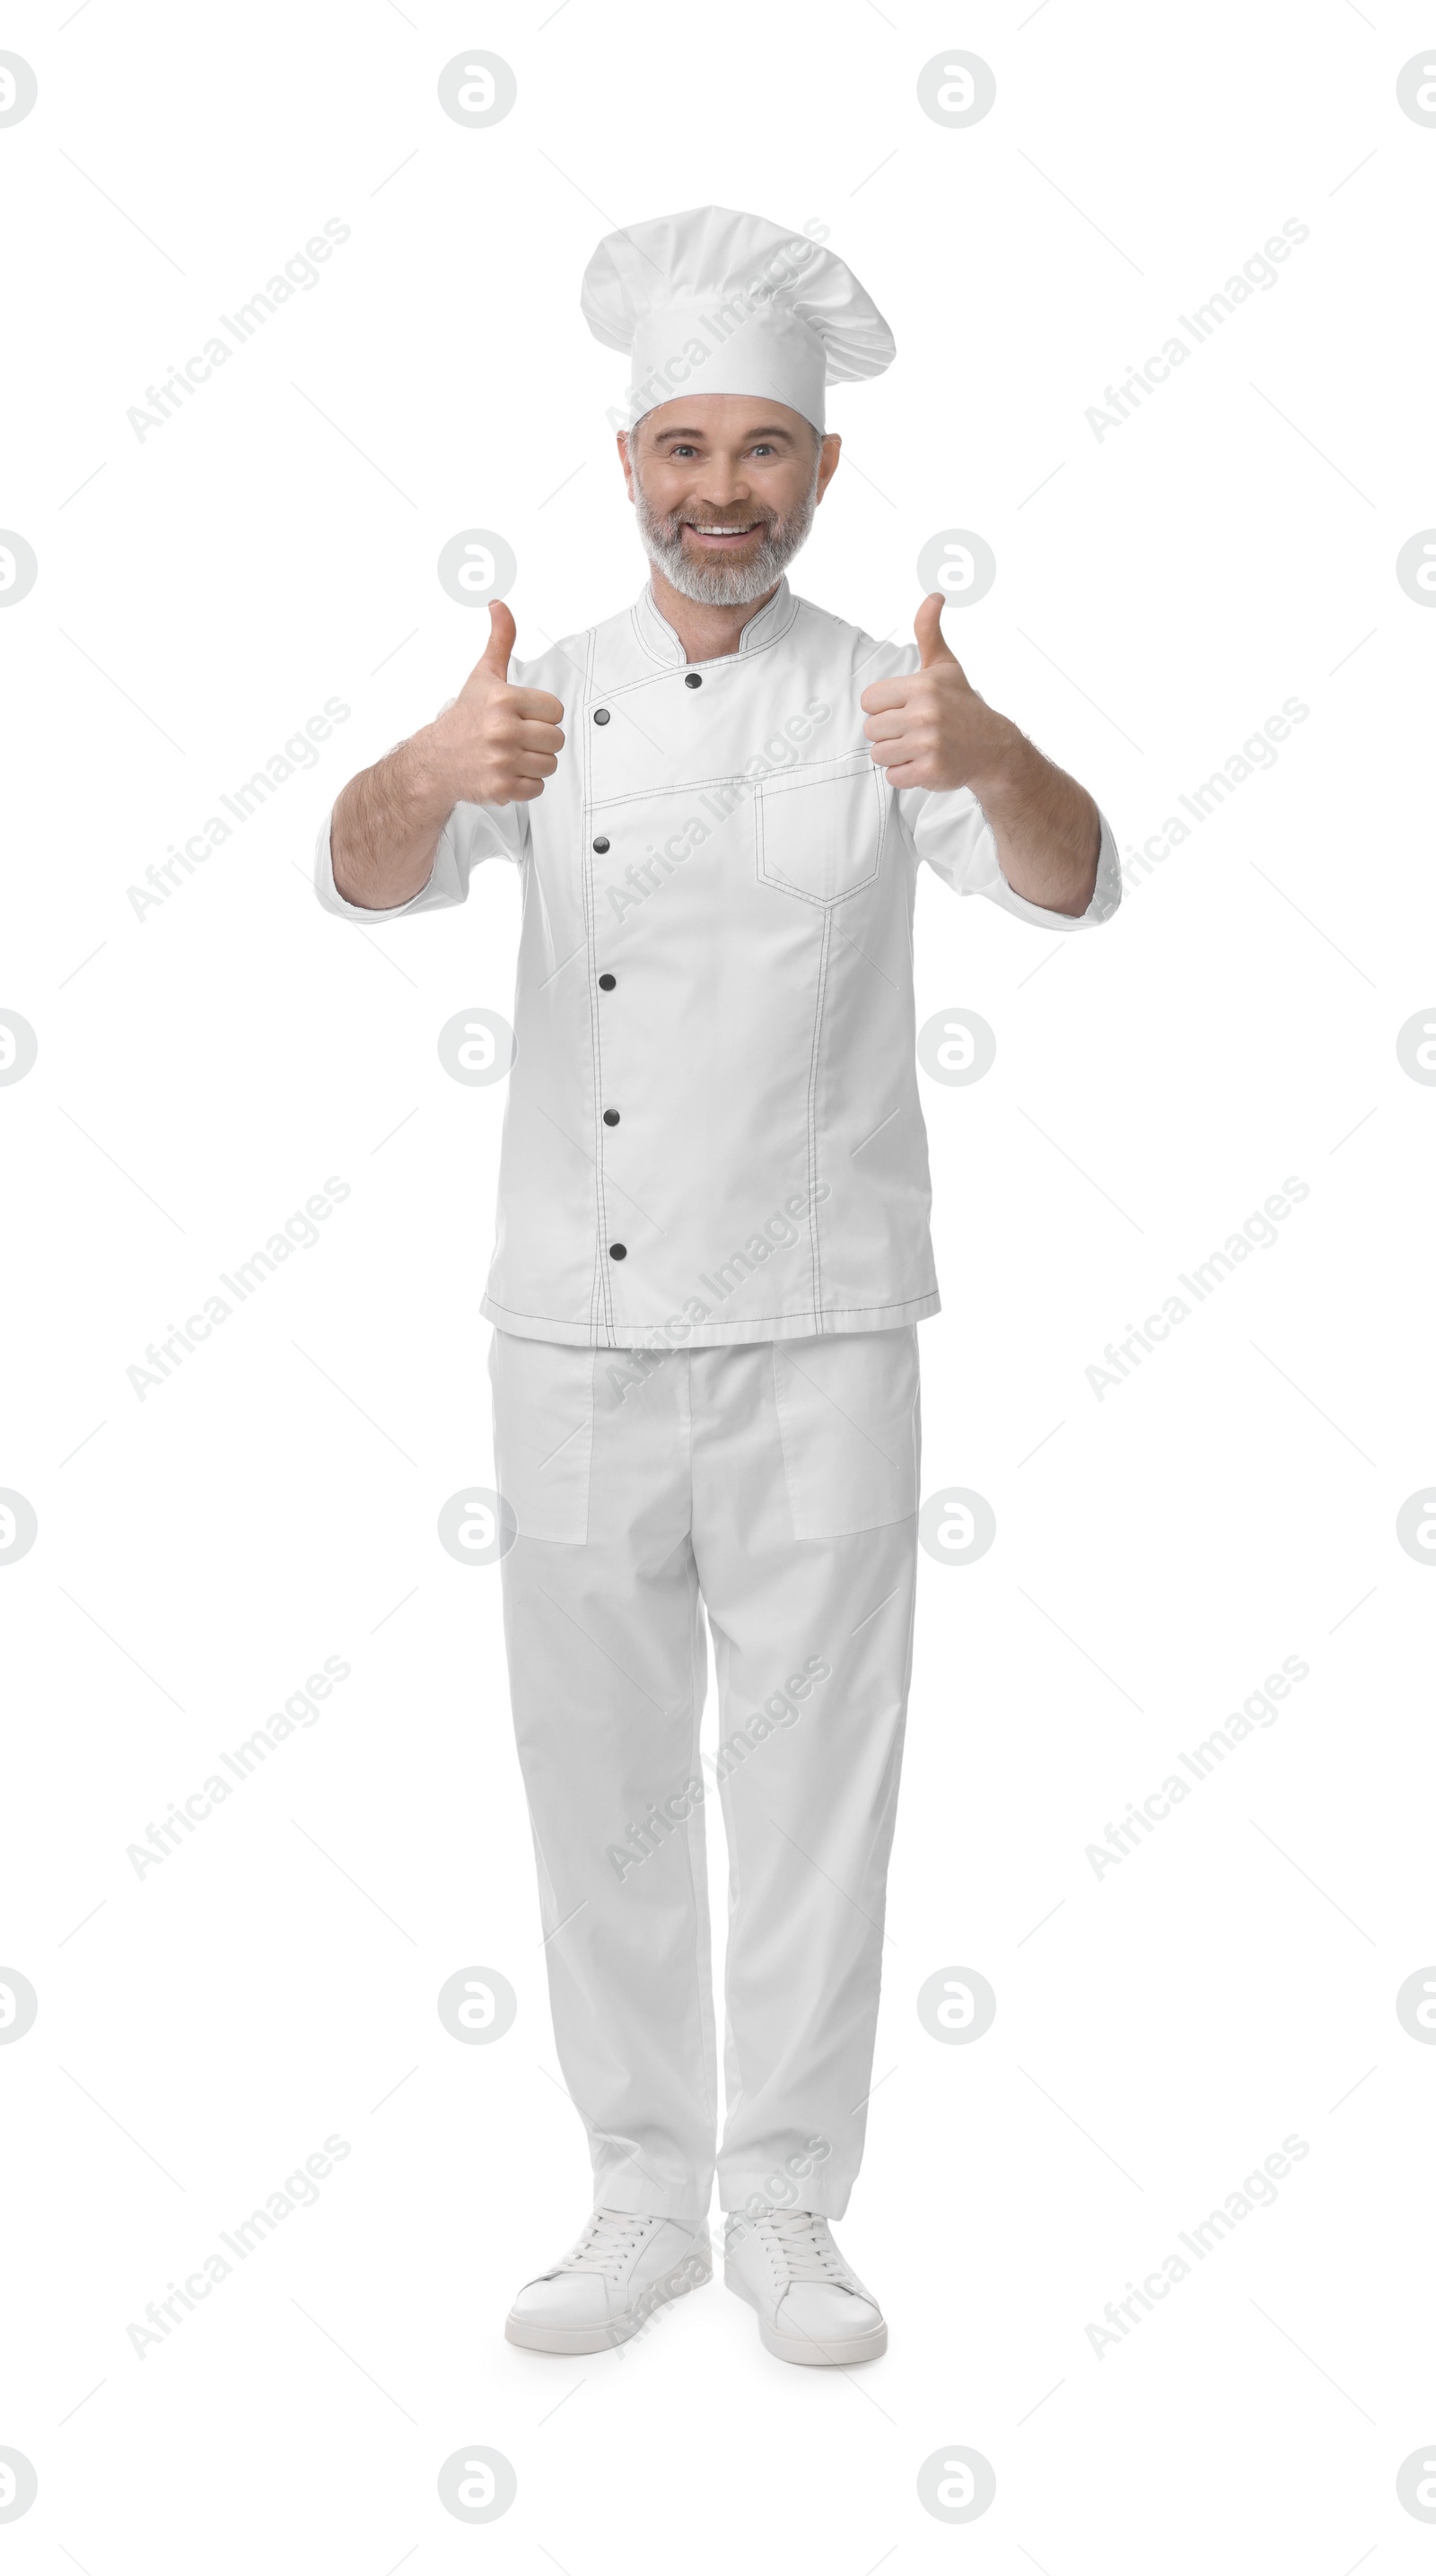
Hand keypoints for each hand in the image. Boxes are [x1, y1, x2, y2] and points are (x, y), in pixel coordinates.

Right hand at [421, 601, 564, 807]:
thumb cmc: (464, 718)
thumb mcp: (483, 676)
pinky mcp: (501, 787)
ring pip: (549, 764)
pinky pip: (537, 787)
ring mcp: (501, 760)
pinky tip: (506, 771)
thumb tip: (499, 605)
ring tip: (511, 755)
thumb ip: (500, 641)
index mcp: (503, 699)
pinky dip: (525, 784)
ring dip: (535, 763)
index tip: (522, 716)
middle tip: (516, 738)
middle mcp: (502, 729)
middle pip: (556, 739)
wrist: (434, 761)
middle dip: (540, 740)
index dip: (542, 715)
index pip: (555, 710)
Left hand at [860, 594, 1014, 792]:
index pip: (869, 701)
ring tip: (918, 746)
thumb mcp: (945, 666)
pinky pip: (894, 776)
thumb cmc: (962, 705)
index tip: (904, 709)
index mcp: (922, 686)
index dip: (883, 708)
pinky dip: (905, 774)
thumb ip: (929, 631)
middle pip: (872, 730)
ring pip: (879, 755)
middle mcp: (925, 713)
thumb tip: (934, 596)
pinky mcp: (930, 770)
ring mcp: (928, 744)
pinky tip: (924, 762)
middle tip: (913, 731)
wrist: (993, 747)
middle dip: (889, 733)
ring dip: (895, 755)